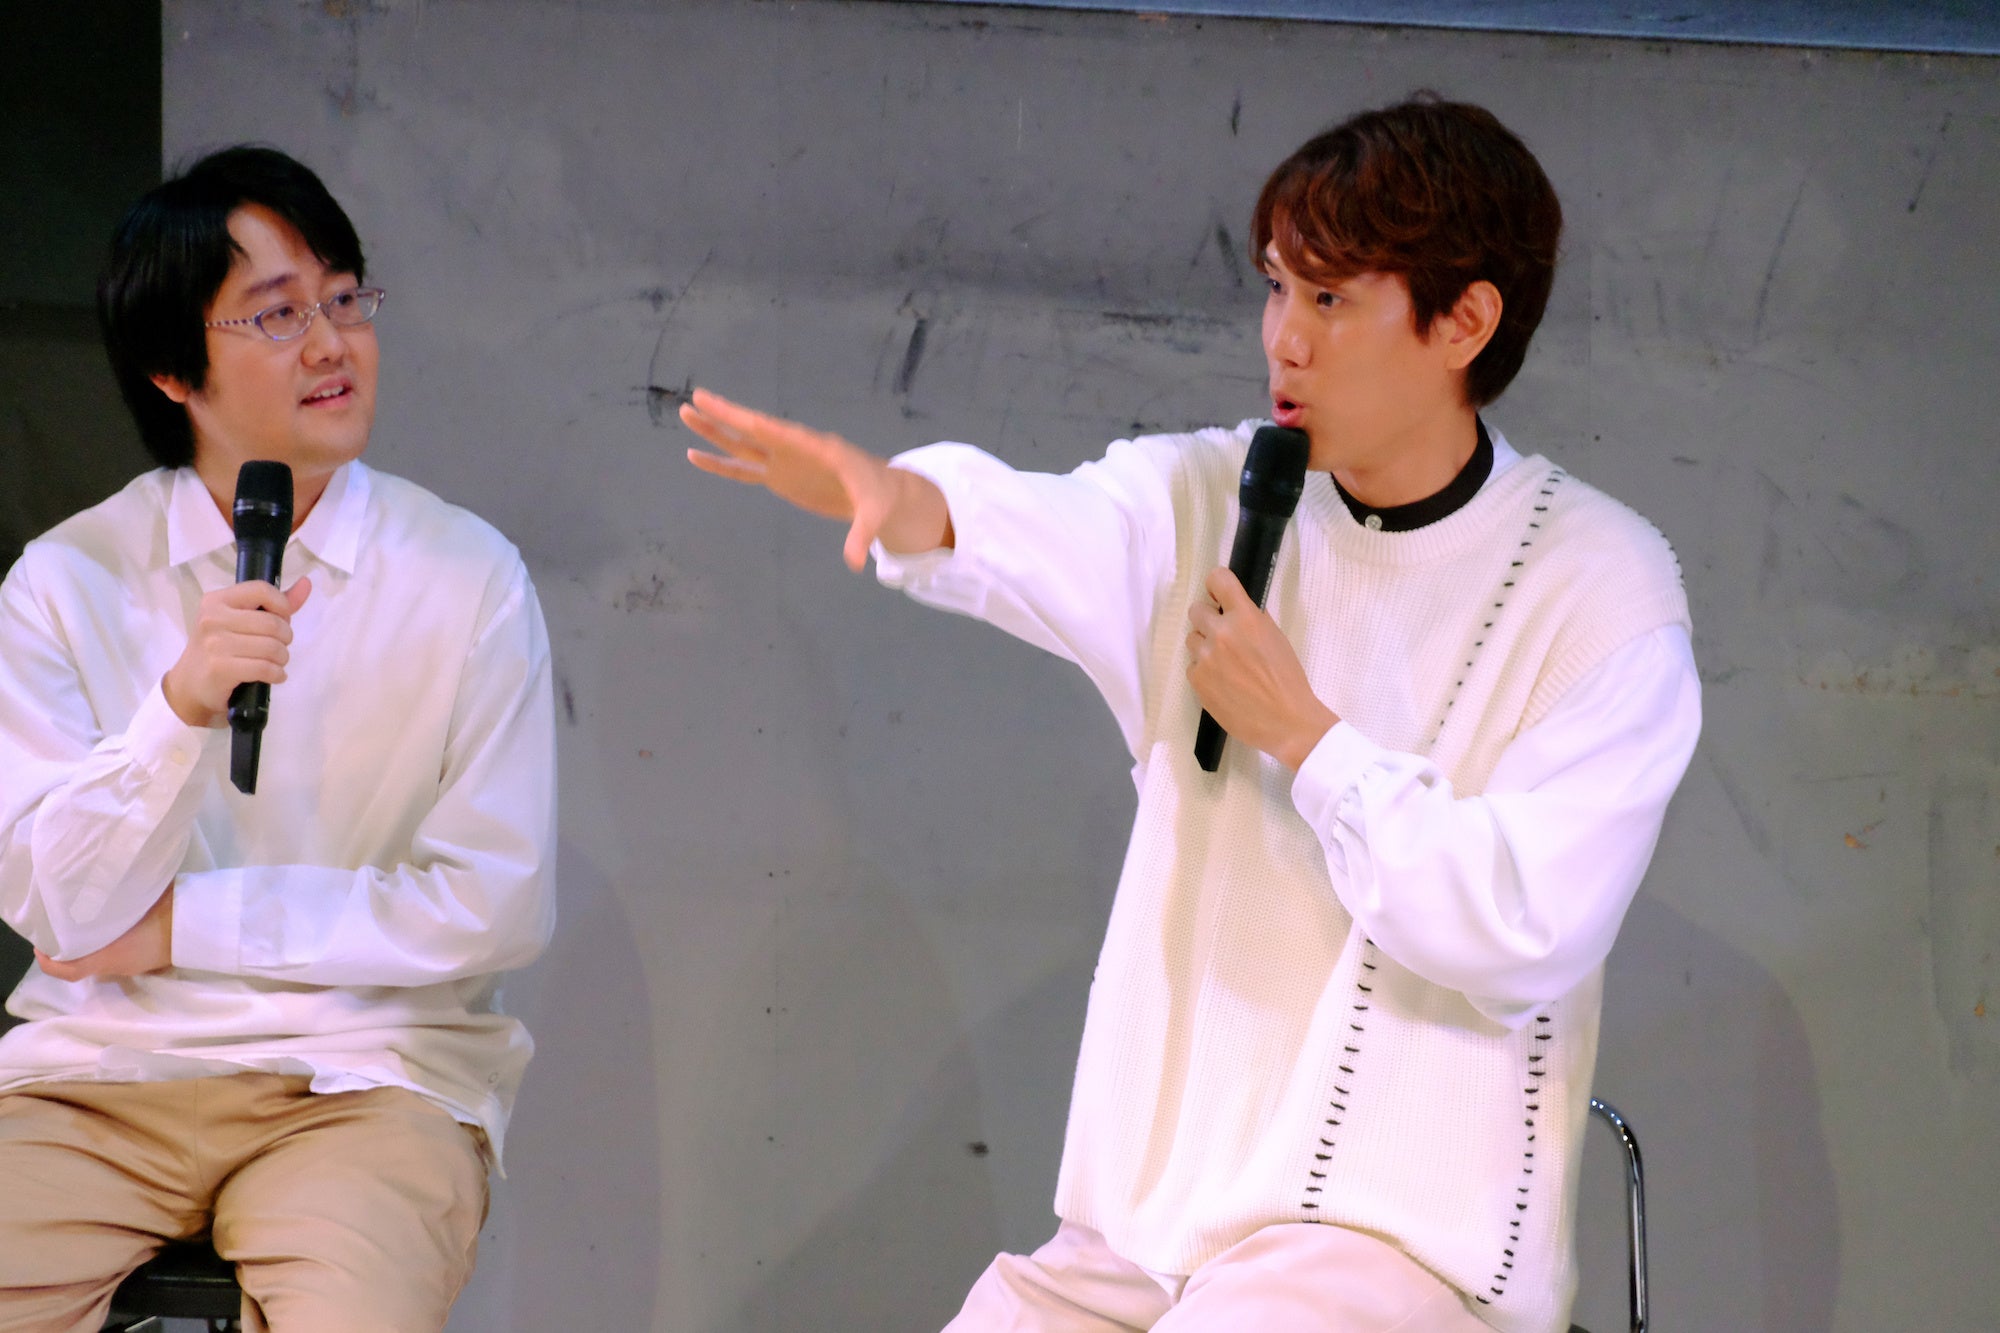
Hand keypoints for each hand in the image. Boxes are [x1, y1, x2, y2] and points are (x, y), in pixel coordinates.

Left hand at [37, 888, 174, 980]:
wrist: (204, 928)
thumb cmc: (165, 914)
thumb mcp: (134, 898)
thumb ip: (113, 896)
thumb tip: (100, 880)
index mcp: (108, 955)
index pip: (67, 970)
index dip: (49, 961)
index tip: (43, 943)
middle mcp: (118, 966)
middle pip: (84, 961)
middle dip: (73, 945)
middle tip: (67, 923)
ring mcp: (136, 966)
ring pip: (104, 957)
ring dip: (95, 943)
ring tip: (93, 919)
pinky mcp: (151, 962)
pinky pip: (123, 955)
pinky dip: (115, 943)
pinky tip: (122, 924)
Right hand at [162, 577, 313, 727]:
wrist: (190, 685)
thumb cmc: (220, 649)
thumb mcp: (241, 621)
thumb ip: (274, 603)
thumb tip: (306, 583)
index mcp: (217, 600)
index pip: (261, 590)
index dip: (282, 605)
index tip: (282, 619)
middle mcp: (213, 618)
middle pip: (272, 623)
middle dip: (285, 638)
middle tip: (278, 646)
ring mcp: (214, 644)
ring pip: (272, 647)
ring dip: (282, 659)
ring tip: (274, 662)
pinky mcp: (220, 669)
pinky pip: (266, 668)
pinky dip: (277, 674)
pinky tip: (273, 675)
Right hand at [680, 387, 950, 570]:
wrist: (881, 495)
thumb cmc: (881, 498)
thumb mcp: (875, 515)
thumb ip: (862, 535)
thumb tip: (855, 563)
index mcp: (820, 448)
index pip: (786, 433)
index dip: (759, 423)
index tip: (736, 409)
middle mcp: (796, 449)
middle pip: (756, 430)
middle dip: (727, 415)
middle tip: (696, 398)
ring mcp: (784, 462)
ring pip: (743, 445)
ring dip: (715, 431)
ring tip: (686, 414)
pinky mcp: (779, 478)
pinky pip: (743, 470)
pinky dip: (720, 465)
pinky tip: (695, 456)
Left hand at [1186, 567, 1338, 770]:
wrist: (1286, 721)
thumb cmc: (1288, 680)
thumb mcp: (1276, 639)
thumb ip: (1254, 620)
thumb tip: (1238, 609)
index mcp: (1246, 618)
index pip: (1218, 579)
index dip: (1216, 585)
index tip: (1219, 594)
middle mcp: (1221, 633)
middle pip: (1196, 610)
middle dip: (1209, 619)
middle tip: (1223, 635)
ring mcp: (1205, 658)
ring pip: (1192, 639)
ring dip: (1205, 647)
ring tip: (1226, 664)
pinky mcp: (1197, 680)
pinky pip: (1192, 666)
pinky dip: (1204, 672)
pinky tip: (1223, 683)